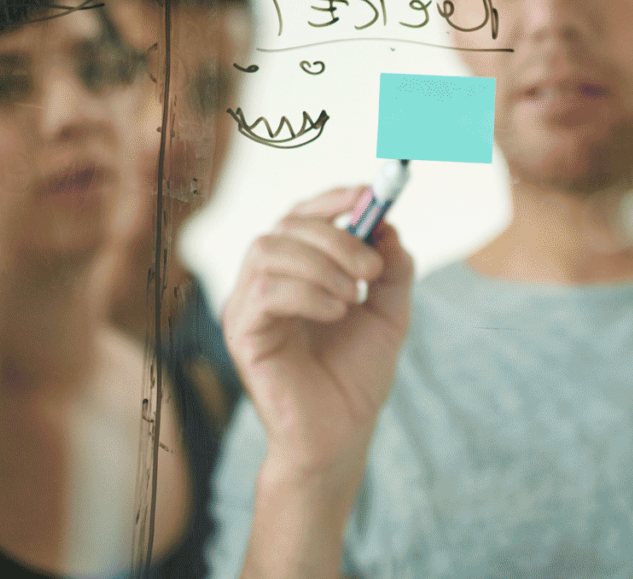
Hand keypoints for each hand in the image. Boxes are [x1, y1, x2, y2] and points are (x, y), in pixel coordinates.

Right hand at [223, 186, 413, 480]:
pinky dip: (307, 293)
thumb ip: (391, 269)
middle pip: (285, 226)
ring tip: (350, 299)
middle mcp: (262, 280)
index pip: (299, 216)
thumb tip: (388, 226)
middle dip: (335, 237)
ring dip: (320, 265)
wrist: (341, 437)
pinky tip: (335, 315)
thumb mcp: (389, 314)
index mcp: (293, 270)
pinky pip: (264, 289)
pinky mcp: (241, 333)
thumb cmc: (356, 376)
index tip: (367, 195)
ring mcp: (245, 305)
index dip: (331, 199)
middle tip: (370, 268)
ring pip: (269, 249)